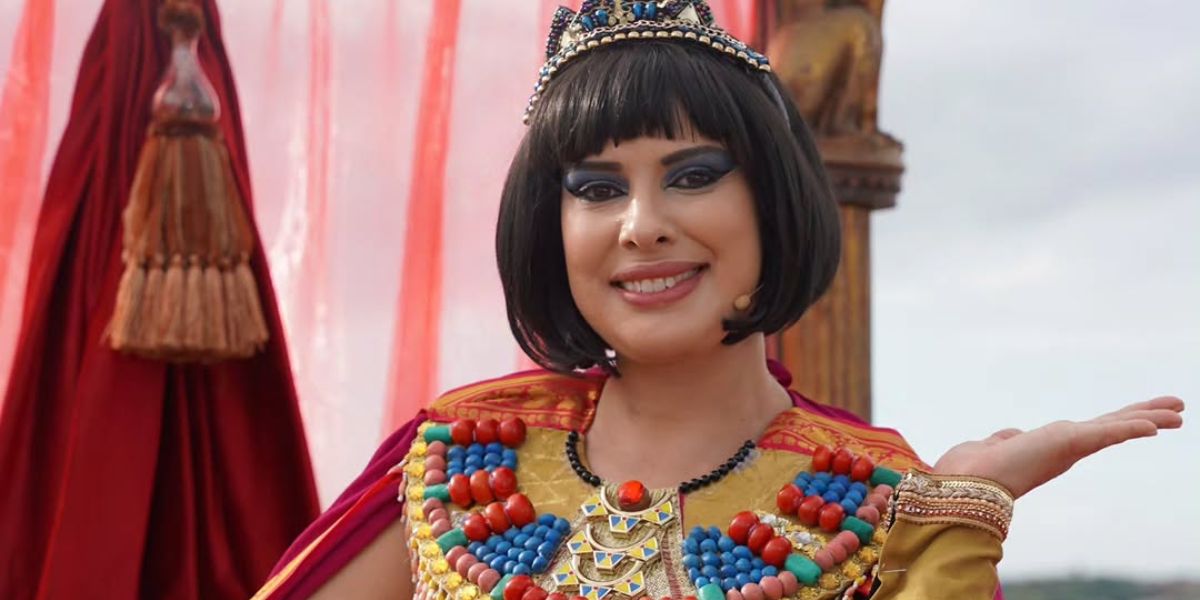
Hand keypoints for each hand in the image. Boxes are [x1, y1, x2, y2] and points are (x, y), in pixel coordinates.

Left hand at [932, 396, 1184, 497]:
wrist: (964, 482)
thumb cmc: (972, 469)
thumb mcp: (993, 446)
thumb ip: (1005, 440)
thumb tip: (1010, 437)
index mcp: (1051, 447)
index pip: (1094, 430)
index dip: (1119, 422)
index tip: (1143, 418)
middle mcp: (1064, 447)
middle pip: (1113, 426)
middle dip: (1145, 417)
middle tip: (1178, 410)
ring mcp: (1068, 447)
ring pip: (1116, 428)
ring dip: (1148, 417)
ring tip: (1178, 412)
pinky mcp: (1067, 444)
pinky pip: (1106, 433)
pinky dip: (1129, 427)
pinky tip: (1153, 425)